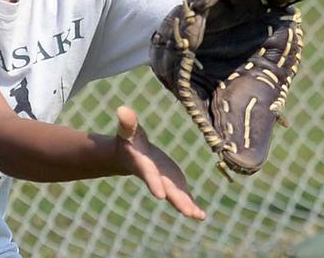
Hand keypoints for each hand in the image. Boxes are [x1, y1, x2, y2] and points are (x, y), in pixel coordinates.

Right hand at [115, 106, 205, 220]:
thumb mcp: (128, 130)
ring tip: (198, 216)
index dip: (154, 184)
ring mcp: (165, 183)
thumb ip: (127, 122)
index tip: (160, 196)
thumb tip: (122, 108)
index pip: (149, 175)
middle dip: (176, 200)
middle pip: (166, 190)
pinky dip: (191, 206)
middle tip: (187, 212)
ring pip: (176, 197)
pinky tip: (201, 216)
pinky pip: (182, 197)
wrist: (133, 155)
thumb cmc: (129, 140)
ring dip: (187, 206)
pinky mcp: (172, 184)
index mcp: (143, 165)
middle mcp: (155, 178)